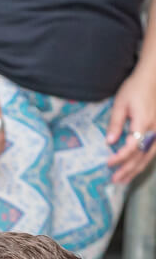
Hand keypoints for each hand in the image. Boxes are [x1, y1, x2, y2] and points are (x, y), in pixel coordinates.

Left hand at [106, 65, 155, 183]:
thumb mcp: (120, 104)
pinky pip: (154, 149)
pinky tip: (136, 168)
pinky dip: (144, 161)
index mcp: (143, 122)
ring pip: (150, 155)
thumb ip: (115, 124)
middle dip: (128, 169)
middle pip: (142, 154)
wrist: (152, 77)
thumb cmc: (134, 88)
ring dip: (137, 169)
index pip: (132, 146)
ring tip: (125, 180)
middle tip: (115, 180)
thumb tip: (110, 142)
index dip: (120, 157)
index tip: (108, 163)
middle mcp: (154, 128)